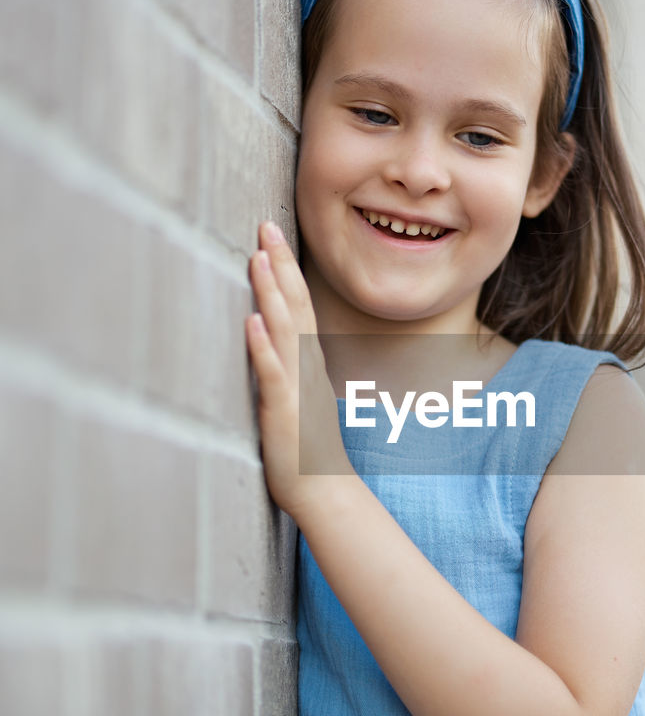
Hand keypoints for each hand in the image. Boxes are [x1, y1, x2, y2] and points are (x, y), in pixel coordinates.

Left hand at [245, 221, 352, 518]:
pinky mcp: (283, 409)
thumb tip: (265, 335)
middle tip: (267, 226)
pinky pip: (273, 372)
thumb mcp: (293, 395)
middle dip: (280, 264)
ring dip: (271, 292)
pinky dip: (263, 345)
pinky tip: (251, 322)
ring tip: (258, 257)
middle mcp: (304, 365)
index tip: (272, 234)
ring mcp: (295, 385)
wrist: (322, 489)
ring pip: (284, 329)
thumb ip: (282, 365)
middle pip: (294, 304)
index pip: (298, 303)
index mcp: (306, 360)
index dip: (286, 268)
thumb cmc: (304, 446)